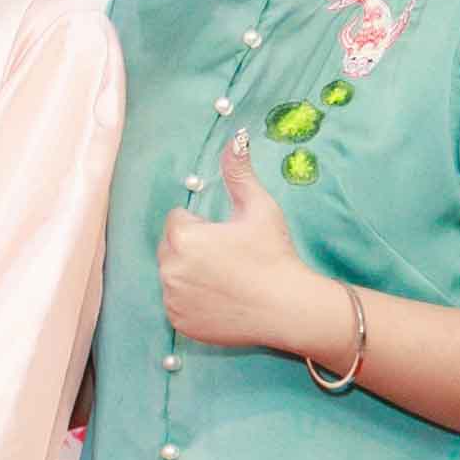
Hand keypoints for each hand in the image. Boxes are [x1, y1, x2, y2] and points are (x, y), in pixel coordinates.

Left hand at [157, 134, 343, 356]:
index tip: (227, 238)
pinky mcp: (179, 322)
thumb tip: (236, 137)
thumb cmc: (274, 255)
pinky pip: (176, 302)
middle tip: (228, 259)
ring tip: (225, 279)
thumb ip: (239, 172)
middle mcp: (170, 270)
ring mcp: (173, 300)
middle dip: (192, 247)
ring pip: (173, 275)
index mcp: (183, 238)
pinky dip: (191, 300)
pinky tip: (220, 299)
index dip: (203, 226)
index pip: (177, 220)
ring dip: (189, 273)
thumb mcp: (258, 208)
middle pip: (170, 247)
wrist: (289, 309)